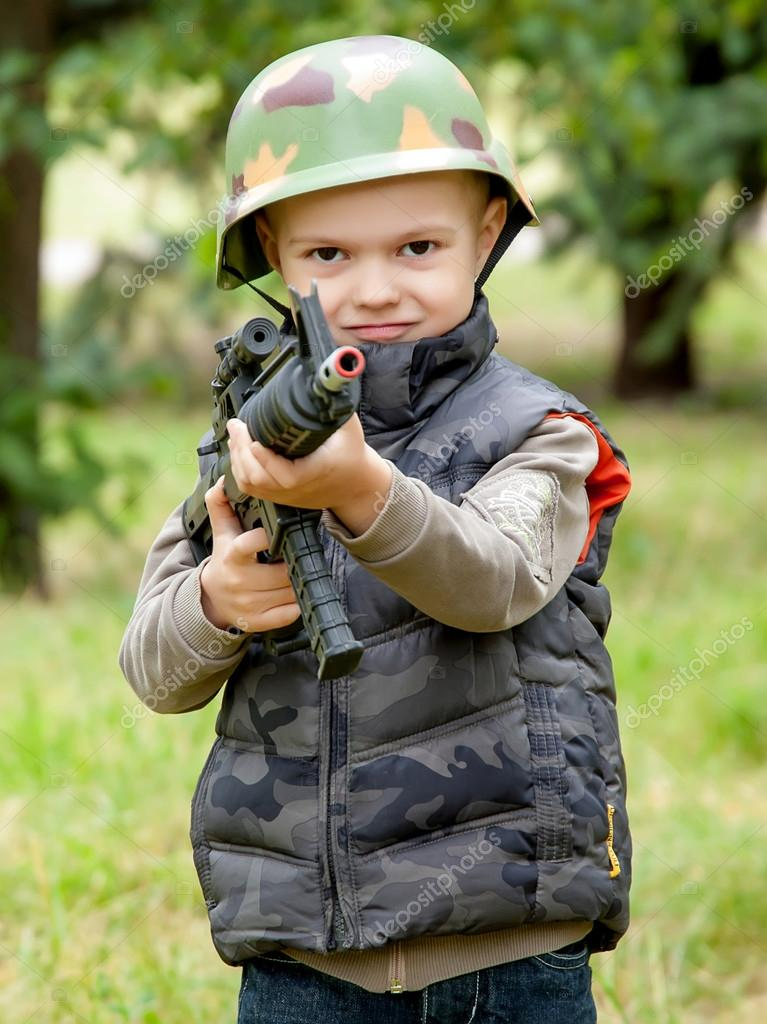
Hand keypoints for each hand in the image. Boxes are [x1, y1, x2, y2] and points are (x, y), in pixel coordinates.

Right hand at [199, 475, 301, 632]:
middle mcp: (239, 582)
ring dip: (298, 582)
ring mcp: (248, 604)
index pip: (249, 544)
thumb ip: (221, 504)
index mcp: (232, 556)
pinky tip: (293, 594)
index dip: (266, 537)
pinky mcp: (257, 622)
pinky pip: (288, 614)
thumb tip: (223, 480)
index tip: (279, 533)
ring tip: (297, 573)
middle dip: (293, 563)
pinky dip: (295, 605)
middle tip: (298, 557)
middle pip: (281, 572)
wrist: (212, 599)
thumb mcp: (221, 533)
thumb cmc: (225, 559)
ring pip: (288, 592)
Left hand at [225, 414, 381, 510]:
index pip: (286, 475)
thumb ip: (335, 403)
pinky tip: (239, 452)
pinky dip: (240, 471)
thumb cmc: (351, 454)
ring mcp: (287, 495)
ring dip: (238, 459)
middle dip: (242, 451)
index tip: (254, 440)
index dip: (266, 460)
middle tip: (236, 426)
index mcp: (317, 471)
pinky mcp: (279, 497)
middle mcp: (299, 487)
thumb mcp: (348, 426)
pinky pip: (252, 489)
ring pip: (252, 485)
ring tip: (235, 436)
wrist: (355, 484)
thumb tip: (321, 379)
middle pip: (260, 479)